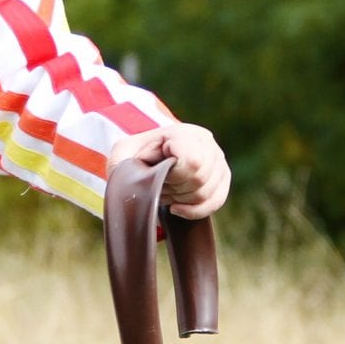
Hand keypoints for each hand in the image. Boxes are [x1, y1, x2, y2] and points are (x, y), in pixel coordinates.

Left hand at [108, 124, 230, 218]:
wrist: (147, 158)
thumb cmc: (133, 156)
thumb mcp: (121, 155)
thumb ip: (126, 164)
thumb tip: (146, 181)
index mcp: (184, 132)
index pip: (192, 162)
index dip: (172, 176)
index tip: (156, 173)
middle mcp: (206, 142)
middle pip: (199, 180)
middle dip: (173, 188)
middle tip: (156, 184)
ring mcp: (218, 160)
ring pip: (205, 193)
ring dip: (180, 198)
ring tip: (164, 190)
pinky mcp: (223, 178)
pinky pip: (216, 202)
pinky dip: (194, 211)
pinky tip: (176, 208)